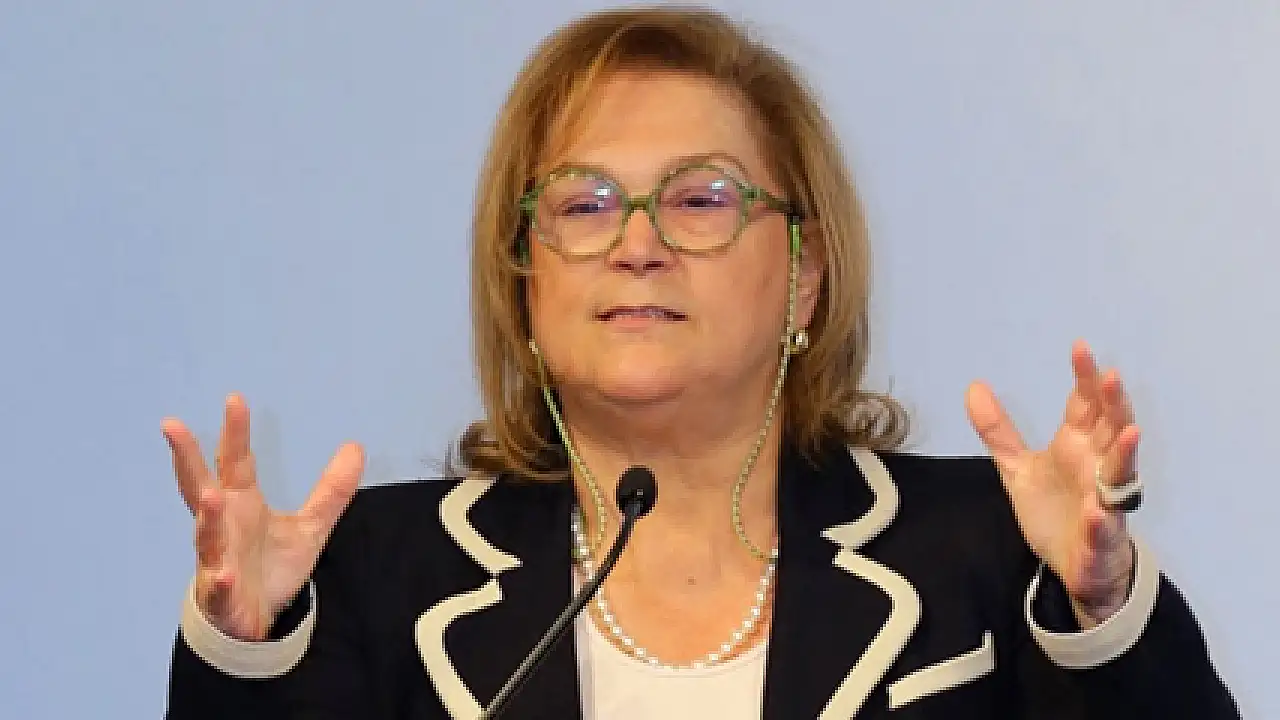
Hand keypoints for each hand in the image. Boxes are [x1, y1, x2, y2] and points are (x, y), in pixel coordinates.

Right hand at [163, 393, 364, 641]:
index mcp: (241, 503)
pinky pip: (219, 584)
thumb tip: (356, 447)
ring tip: (211, 496)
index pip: (235, 461)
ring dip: (208, 517)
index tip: (234, 399)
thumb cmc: (270, 566)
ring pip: (206, 533)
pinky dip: (221, 579)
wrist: (255, 618)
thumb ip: (331, 491)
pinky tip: (226, 574)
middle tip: (173, 426)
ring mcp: (217, 558)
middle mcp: (222, 524)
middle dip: (187, 458)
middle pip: (199, 485)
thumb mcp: (309, 526)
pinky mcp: (221, 593)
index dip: (235, 431)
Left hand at [966, 340, 1139, 624]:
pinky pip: (1104, 527)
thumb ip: (998, 430)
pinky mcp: (1101, 537)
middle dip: (1114, 404)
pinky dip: (1100, 519)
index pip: (1086, 406)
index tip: (1080, 347)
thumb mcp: (1017, 468)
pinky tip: (1096, 512)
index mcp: (1079, 447)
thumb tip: (973, 386)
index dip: (1085, 378)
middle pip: (1112, 429)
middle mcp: (1098, 467)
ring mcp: (1104, 501)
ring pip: (1121, 474)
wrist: (1075, 565)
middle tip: (1112, 376)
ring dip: (1125, 453)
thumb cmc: (1055, 509)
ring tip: (1129, 432)